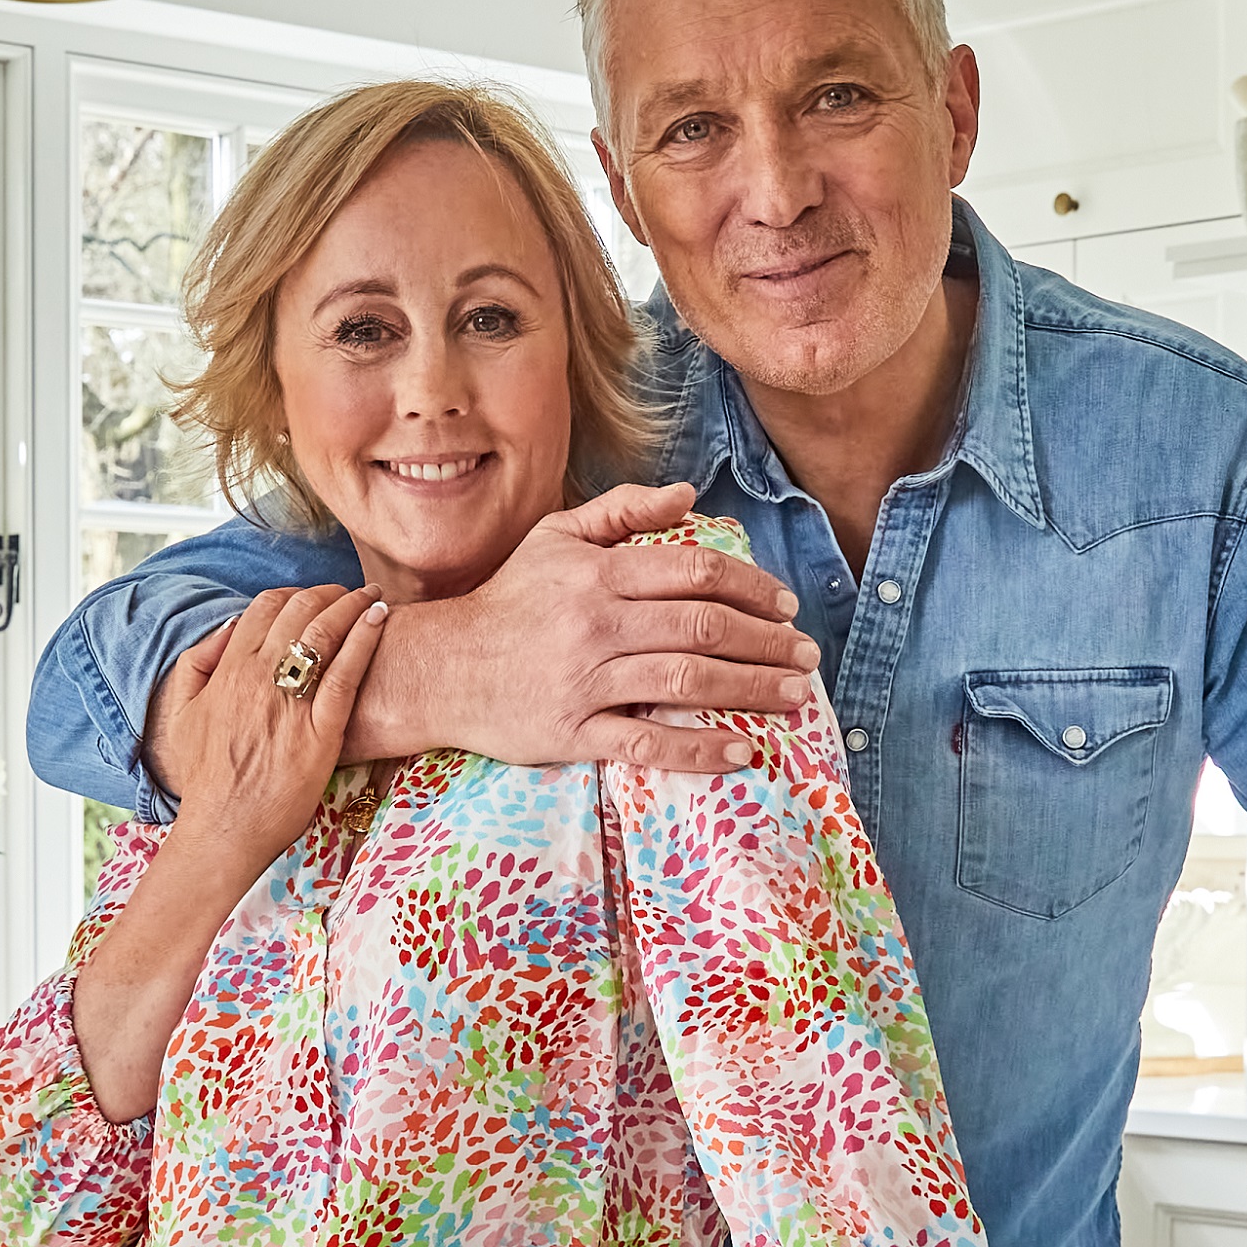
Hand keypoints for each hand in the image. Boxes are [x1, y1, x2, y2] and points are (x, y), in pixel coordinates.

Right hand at [158, 583, 387, 878]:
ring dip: (353, 605)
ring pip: (325, 632)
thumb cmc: (205, 778)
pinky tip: (380, 620)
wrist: (224, 829)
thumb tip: (226, 628)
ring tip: (372, 598)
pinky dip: (365, 639)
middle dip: (329, 593)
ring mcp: (291, 704)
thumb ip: (196, 664)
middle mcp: (260, 678)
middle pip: (300, 610)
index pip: (265, 607)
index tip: (311, 600)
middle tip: (349, 595)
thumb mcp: (181, 713)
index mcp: (229, 671)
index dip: (294, 594)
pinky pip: (346, 673)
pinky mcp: (321, 732)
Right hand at [312, 482, 822, 776]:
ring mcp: (586, 680)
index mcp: (599, 573)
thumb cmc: (507, 601)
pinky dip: (698, 748)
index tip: (785, 606)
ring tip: (793, 696)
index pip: (696, 572)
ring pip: (686, 682)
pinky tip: (742, 751)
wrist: (441, 667)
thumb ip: (622, 511)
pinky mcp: (573, 732)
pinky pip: (646, 744)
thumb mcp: (555, 538)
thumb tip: (689, 494)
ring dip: (751, 689)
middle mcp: (597, 623)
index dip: (752, 587)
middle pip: (704, 628)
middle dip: (768, 642)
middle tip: (806, 656)